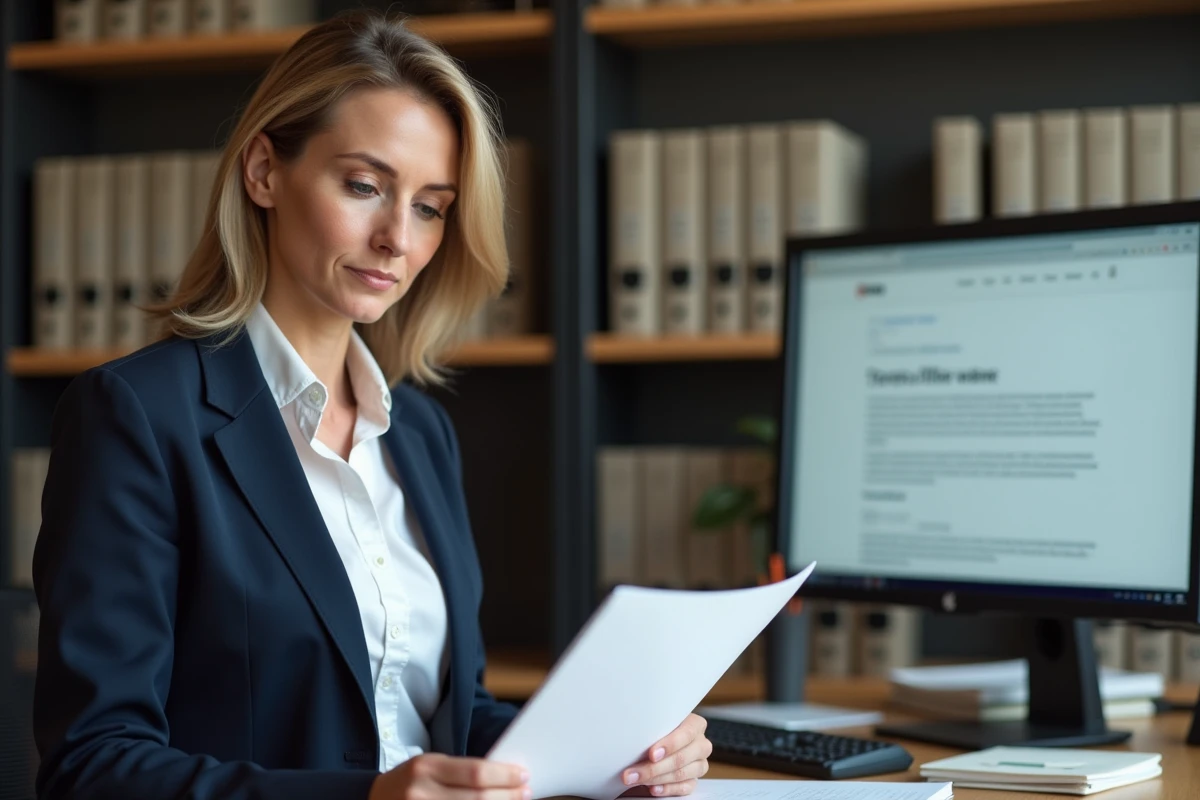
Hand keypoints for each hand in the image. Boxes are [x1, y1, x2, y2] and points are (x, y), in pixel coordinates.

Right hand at [368, 753, 530, 799]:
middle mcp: (420, 792)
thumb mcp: (430, 767)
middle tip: (526, 793)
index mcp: (425, 767)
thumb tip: (505, 777)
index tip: (523, 775)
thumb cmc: (410, 782)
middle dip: (508, 796)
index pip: (475, 772)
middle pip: (477, 798)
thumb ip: (461, 772)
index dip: (504, 775)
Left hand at [621, 713, 711, 796]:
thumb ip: (653, 729)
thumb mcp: (657, 723)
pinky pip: (684, 788)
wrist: (660, 742)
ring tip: (636, 779)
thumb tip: (634, 739)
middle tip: (633, 773)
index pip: (687, 733)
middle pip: (681, 758)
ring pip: (681, 774)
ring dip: (655, 778)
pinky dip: (667, 789)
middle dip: (654, 767)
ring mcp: (699, 764)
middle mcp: (701, 745)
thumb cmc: (658, 730)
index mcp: (696, 725)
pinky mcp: (694, 781)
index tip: (652, 754)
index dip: (670, 744)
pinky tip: (653, 788)